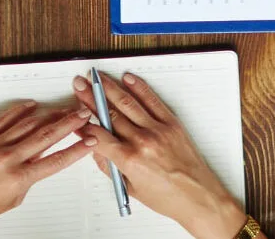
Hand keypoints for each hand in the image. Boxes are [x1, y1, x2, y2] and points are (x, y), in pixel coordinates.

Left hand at [0, 102, 92, 238]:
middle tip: (82, 114)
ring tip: (64, 109)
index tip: (88, 141)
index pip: (55, 160)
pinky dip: (21, 109)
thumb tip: (40, 158)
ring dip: (51, 114)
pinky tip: (33, 105)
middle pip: (47, 135)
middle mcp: (8, 158)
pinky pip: (6, 117)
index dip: (75, 150)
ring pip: (30, 122)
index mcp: (18, 178)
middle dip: (69, 123)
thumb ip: (29, 177)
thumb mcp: (11, 199)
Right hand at [72, 72, 247, 238]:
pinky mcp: (171, 122)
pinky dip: (139, 87)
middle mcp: (143, 141)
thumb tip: (95, 149)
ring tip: (97, 77)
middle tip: (80, 85)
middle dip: (92, 98)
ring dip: (110, 87)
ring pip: (128, 103)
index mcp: (130, 160)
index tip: (76, 116)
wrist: (197, 196)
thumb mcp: (130, 188)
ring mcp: (158, 129)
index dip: (85, 124)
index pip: (99, 136)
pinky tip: (128, 79)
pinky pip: (152, 100)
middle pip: (110, 114)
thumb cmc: (168, 197)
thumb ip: (110, 167)